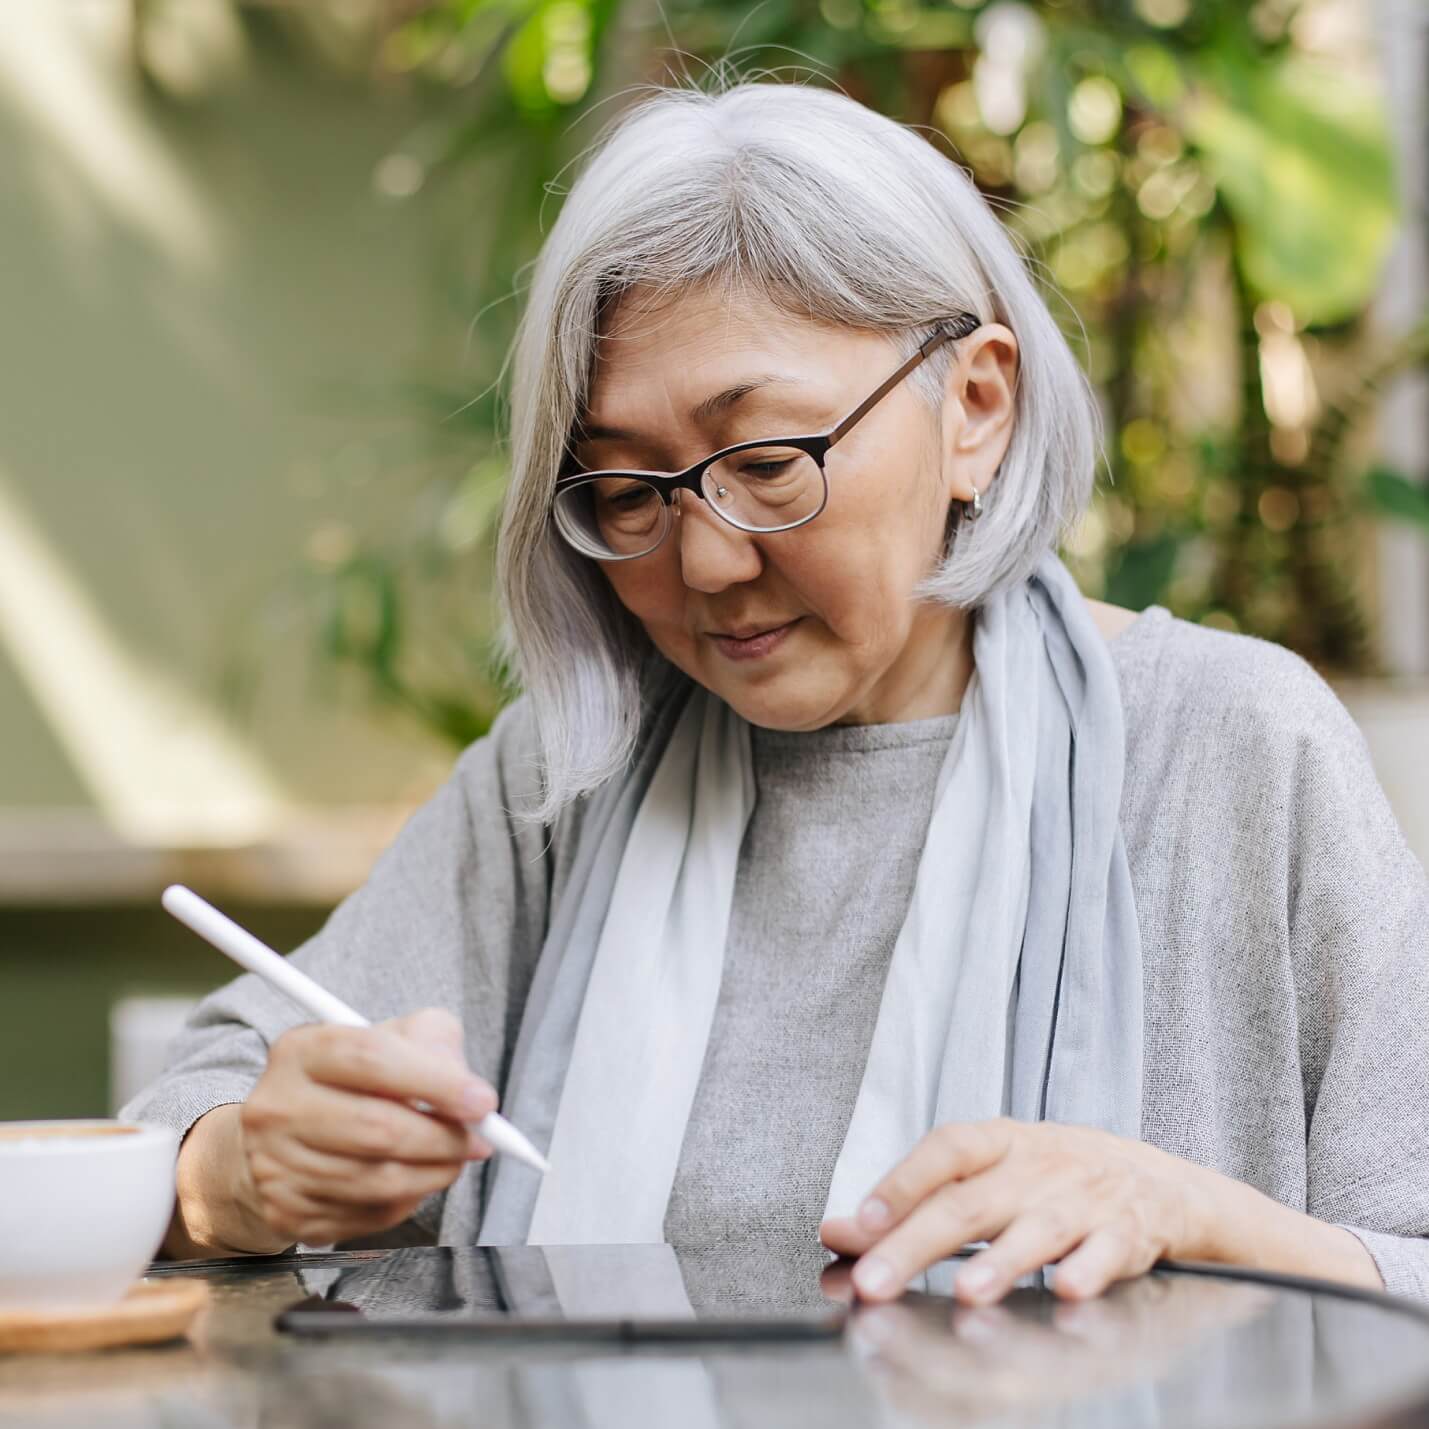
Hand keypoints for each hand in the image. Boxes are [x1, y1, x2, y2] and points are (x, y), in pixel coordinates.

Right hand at [173, 1008, 495, 1254]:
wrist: (283, 1138)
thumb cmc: (352, 1081)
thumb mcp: (390, 1037)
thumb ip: (432, 1042)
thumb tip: (468, 1089)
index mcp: (302, 1051)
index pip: (372, 1059)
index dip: (436, 1081)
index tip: (482, 1101)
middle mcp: (278, 1107)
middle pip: (378, 1129)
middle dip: (445, 1138)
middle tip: (481, 1139)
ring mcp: (276, 1166)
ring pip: (378, 1180)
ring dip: (435, 1173)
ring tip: (456, 1158)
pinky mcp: (287, 1213)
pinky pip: (369, 1215)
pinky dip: (409, 1199)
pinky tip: (417, 1179)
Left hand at [820, 1118, 1218, 1306]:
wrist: (1164, 1184)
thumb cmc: (1057, 1180)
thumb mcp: (991, 1175)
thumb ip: (916, 1202)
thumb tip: (836, 1232)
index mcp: (1002, 1142)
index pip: (944, 1150)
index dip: (900, 1182)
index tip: (857, 1224)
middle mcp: (1039, 1165)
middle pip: (971, 1202)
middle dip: (918, 1243)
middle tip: (875, 1282)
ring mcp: (1085, 1198)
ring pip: (1039, 1228)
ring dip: (1003, 1260)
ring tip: (967, 1291)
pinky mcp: (1129, 1233)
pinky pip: (1109, 1252)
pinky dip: (1090, 1272)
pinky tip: (1069, 1292)